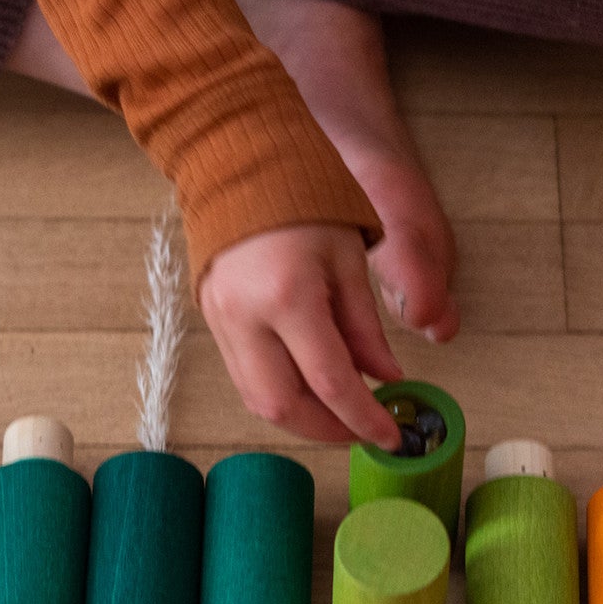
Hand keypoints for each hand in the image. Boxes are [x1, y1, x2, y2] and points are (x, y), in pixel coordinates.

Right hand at [200, 224, 405, 448]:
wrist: (243, 166)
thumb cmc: (305, 202)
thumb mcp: (348, 261)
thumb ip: (366, 328)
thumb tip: (387, 378)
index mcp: (288, 296)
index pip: (329, 380)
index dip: (363, 418)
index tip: (391, 437)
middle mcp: (245, 316)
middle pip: (283, 406)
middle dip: (327, 431)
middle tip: (364, 432)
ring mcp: (220, 321)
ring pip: (257, 401)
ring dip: (302, 419)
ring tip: (341, 416)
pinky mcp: (210, 320)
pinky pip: (244, 378)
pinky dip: (279, 395)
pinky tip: (310, 390)